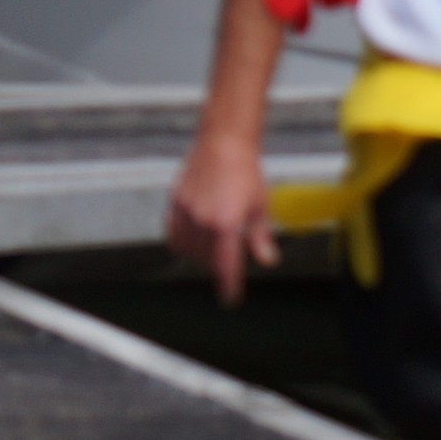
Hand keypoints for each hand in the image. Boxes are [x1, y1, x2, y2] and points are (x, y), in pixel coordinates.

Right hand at [162, 127, 278, 306]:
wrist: (224, 141)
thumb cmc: (245, 170)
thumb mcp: (260, 206)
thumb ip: (260, 237)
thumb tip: (267, 260)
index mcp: (226, 224)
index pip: (226, 266)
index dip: (228, 286)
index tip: (230, 298)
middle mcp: (202, 221)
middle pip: (206, 260)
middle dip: (216, 268)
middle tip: (226, 265)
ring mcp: (186, 212)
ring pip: (186, 250)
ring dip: (198, 257)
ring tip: (210, 252)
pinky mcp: (175, 202)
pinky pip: (173, 233)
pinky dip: (181, 242)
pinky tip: (191, 241)